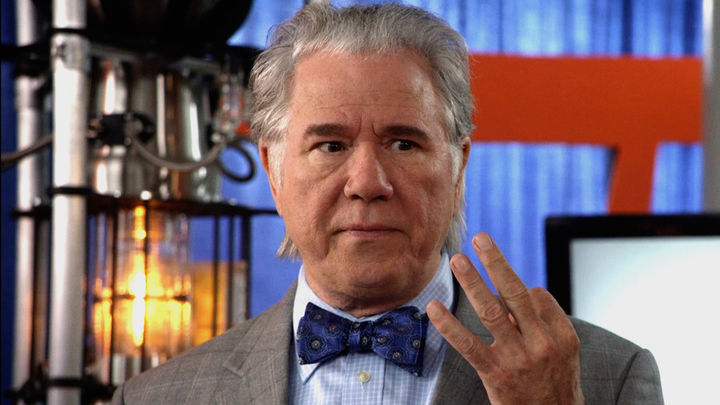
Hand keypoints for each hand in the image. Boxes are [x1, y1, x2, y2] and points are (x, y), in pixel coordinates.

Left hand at [427, 233, 583, 404]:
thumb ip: (540, 322)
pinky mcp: (496, 373)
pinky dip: (449, 325)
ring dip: (472, 281)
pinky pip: (468, 344)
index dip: (518, 289)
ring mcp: (518, 358)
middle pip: (516, 292)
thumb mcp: (562, 352)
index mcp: (561, 334)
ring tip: (457, 259)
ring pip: (491, 311)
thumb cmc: (555, 384)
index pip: (536, 295)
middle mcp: (542, 342)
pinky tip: (435, 308)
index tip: (506, 289)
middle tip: (480, 238)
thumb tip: (513, 296)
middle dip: (496, 262)